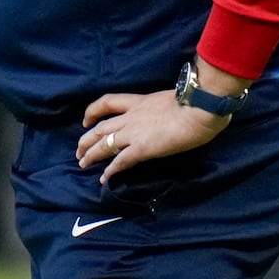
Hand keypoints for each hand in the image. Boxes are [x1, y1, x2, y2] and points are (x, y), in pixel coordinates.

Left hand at [76, 90, 229, 184]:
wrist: (198, 108)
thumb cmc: (193, 101)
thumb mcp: (170, 99)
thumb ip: (161, 108)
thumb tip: (166, 114)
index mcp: (138, 102)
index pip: (108, 102)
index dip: (93, 111)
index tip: (87, 120)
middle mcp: (131, 116)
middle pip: (100, 127)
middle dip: (87, 139)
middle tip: (79, 150)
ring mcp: (134, 133)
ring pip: (104, 143)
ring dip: (91, 154)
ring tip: (83, 163)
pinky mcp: (141, 149)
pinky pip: (120, 162)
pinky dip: (110, 171)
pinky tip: (104, 179)